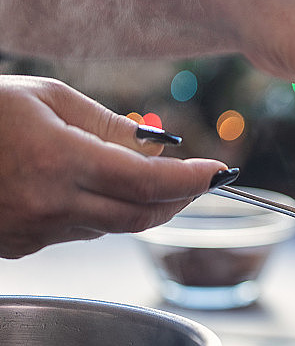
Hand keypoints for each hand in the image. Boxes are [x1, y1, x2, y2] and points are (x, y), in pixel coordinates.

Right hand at [0, 75, 227, 257]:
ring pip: (113, 227)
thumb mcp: (46, 98)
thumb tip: (156, 146)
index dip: (192, 180)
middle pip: (142, 216)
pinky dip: (102, 213)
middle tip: (199, 180)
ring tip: (144, 175)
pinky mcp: (23, 247)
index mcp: (58, 161)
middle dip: (180, 199)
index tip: (218, 171)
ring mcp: (35, 232)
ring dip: (141, 205)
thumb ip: (108, 126)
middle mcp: (50, 205)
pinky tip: (92, 189)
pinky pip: (81, 233)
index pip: (148, 182)